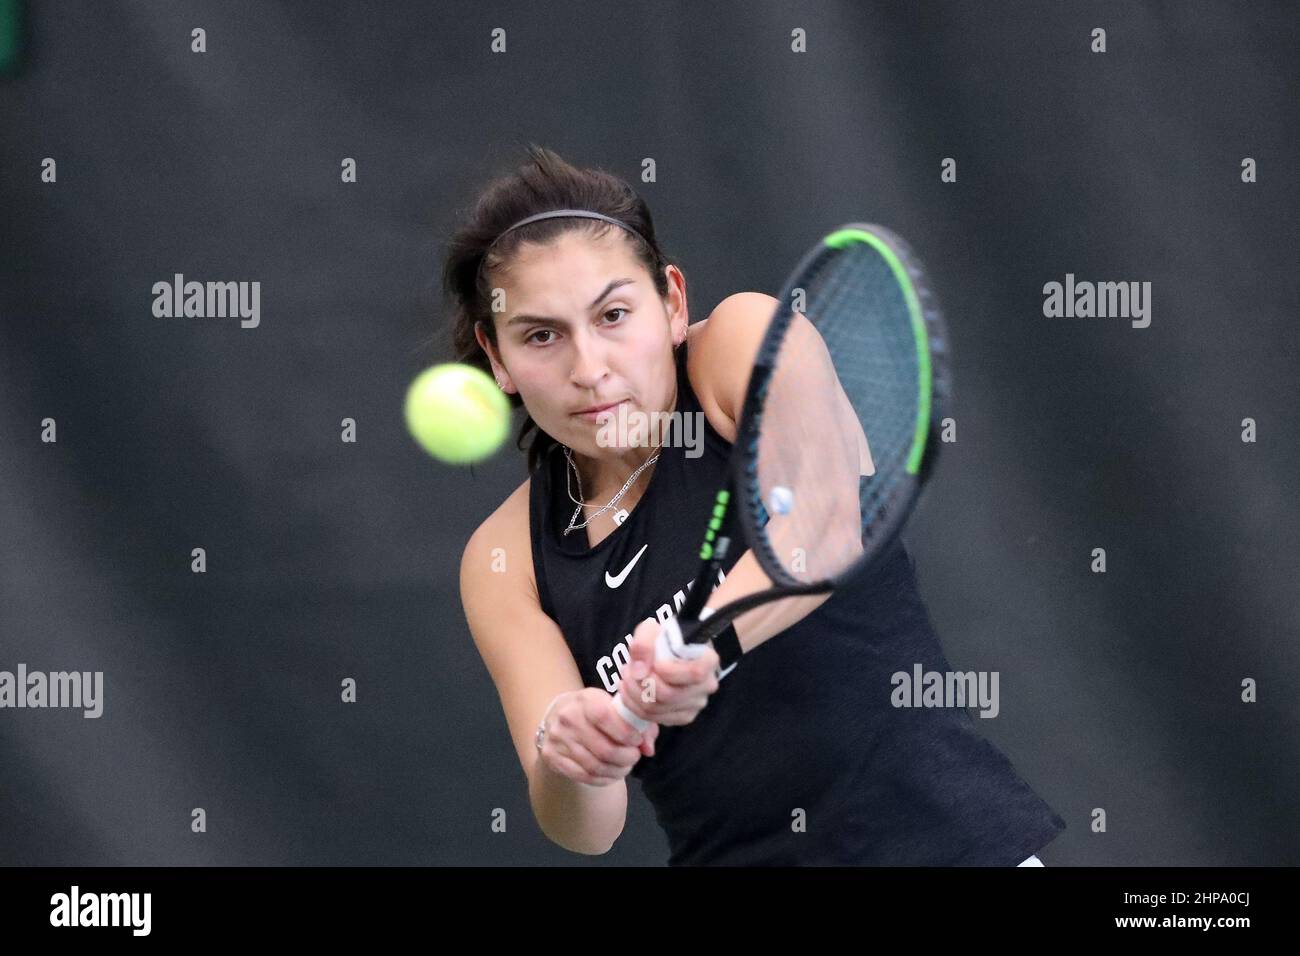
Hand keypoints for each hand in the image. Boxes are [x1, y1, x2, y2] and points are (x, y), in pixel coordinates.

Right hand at [538, 688, 656, 786]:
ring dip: (617, 770)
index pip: (605, 717)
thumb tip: (648, 748)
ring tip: (625, 765)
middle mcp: (568, 718)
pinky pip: (584, 776)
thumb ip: (638, 723)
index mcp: (585, 699)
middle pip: (603, 749)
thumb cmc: (593, 711)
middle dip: (627, 757)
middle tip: (635, 756)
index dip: (626, 732)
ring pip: (595, 766)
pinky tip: (611, 773)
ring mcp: (557, 740)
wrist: (556, 717)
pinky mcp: (552, 758)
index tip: (637, 740)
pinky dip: (603, 779)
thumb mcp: (612, 706)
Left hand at [617, 618, 720, 727]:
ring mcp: (695, 704)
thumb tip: (639, 671)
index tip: (653, 662)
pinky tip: (630, 689)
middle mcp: (706, 686)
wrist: (669, 649)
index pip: (695, 673)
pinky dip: (635, 705)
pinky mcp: (682, 716)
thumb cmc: (664, 638)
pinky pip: (654, 718)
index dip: (668, 671)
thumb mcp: (652, 629)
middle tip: (627, 669)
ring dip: (633, 693)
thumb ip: (644, 643)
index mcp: (708, 661)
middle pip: (669, 695)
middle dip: (640, 683)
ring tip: (626, 676)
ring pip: (657, 709)